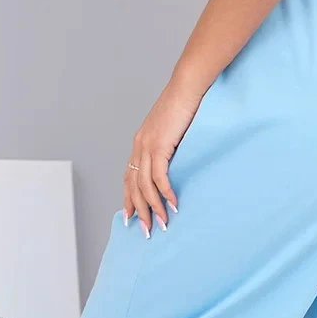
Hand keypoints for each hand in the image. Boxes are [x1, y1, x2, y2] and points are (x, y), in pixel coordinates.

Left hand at [123, 80, 202, 235]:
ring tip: (162, 223)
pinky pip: (159, 177)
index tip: (131, 217)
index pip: (129, 177)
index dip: (129, 199)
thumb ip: (168, 147)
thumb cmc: (184, 106)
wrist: (187, 87)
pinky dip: (165, 193)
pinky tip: (172, 204)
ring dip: (153, 207)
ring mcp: (147, 146)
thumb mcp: (171, 130)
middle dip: (140, 211)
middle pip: (134, 187)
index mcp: (140, 143)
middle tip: (147, 230)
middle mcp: (139, 146)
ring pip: (145, 185)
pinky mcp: (159, 145)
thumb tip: (174, 163)